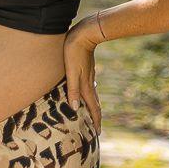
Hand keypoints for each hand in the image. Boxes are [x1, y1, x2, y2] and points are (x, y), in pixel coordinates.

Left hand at [63, 14, 104, 133]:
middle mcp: (89, 83)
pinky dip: (89, 96)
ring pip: (92, 96)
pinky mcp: (87, 69)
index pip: (92, 108)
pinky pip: (89, 87)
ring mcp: (89, 75)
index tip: (97, 134)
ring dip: (93, 107)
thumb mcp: (71, 71)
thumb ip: (72, 89)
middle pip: (94, 104)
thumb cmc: (74, 52)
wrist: (84, 33)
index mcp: (85, 86)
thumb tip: (74, 109)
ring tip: (92, 115)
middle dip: (96, 117)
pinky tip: (85, 93)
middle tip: (97, 129)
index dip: (95, 121)